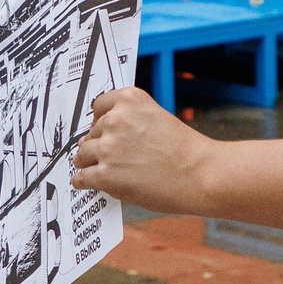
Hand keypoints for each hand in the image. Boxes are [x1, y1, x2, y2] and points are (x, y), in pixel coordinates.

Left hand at [70, 87, 214, 209]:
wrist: (202, 174)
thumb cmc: (184, 150)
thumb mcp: (156, 118)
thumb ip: (128, 121)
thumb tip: (98, 136)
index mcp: (129, 99)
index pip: (98, 106)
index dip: (102, 122)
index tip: (106, 133)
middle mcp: (116, 119)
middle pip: (90, 133)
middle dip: (100, 145)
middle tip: (119, 159)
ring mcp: (108, 147)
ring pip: (82, 155)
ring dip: (91, 164)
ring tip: (109, 172)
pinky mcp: (105, 174)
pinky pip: (80, 178)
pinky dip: (84, 182)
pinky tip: (93, 184)